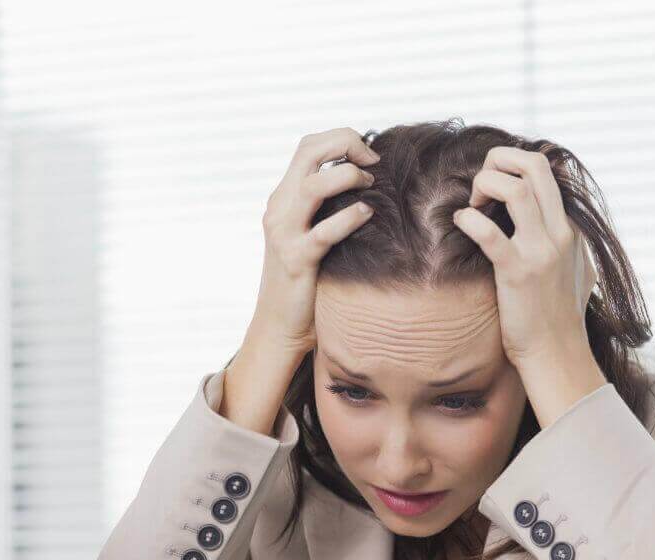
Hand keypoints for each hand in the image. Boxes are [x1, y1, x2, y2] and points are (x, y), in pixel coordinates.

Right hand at [254, 128, 378, 355]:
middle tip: (374, 162)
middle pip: (308, 152)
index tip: (369, 154)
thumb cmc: (307, 279)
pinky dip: (350, 218)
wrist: (279, 325)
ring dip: (348, 178)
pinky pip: (325, 232)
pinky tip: (368, 215)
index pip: (308, 146)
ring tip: (370, 188)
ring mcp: (284, 234)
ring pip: (313, 186)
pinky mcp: (297, 261)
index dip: (341, 138)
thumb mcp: (312, 233)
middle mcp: (280, 209)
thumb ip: (329, 207)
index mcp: (284, 198)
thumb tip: (370, 183)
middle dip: (346, 144)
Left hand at [451, 147, 595, 367]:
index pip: (545, 170)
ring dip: (485, 185)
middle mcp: (559, 233)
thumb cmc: (558, 318)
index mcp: (569, 229)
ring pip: (515, 189)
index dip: (511, 167)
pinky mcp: (518, 273)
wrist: (558, 356)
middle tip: (479, 185)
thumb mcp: (575, 271)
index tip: (490, 189)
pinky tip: (461, 224)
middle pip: (535, 165)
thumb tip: (563, 224)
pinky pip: (489, 233)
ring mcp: (541, 252)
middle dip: (499, 159)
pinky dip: (468, 220)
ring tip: (472, 205)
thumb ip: (569, 244)